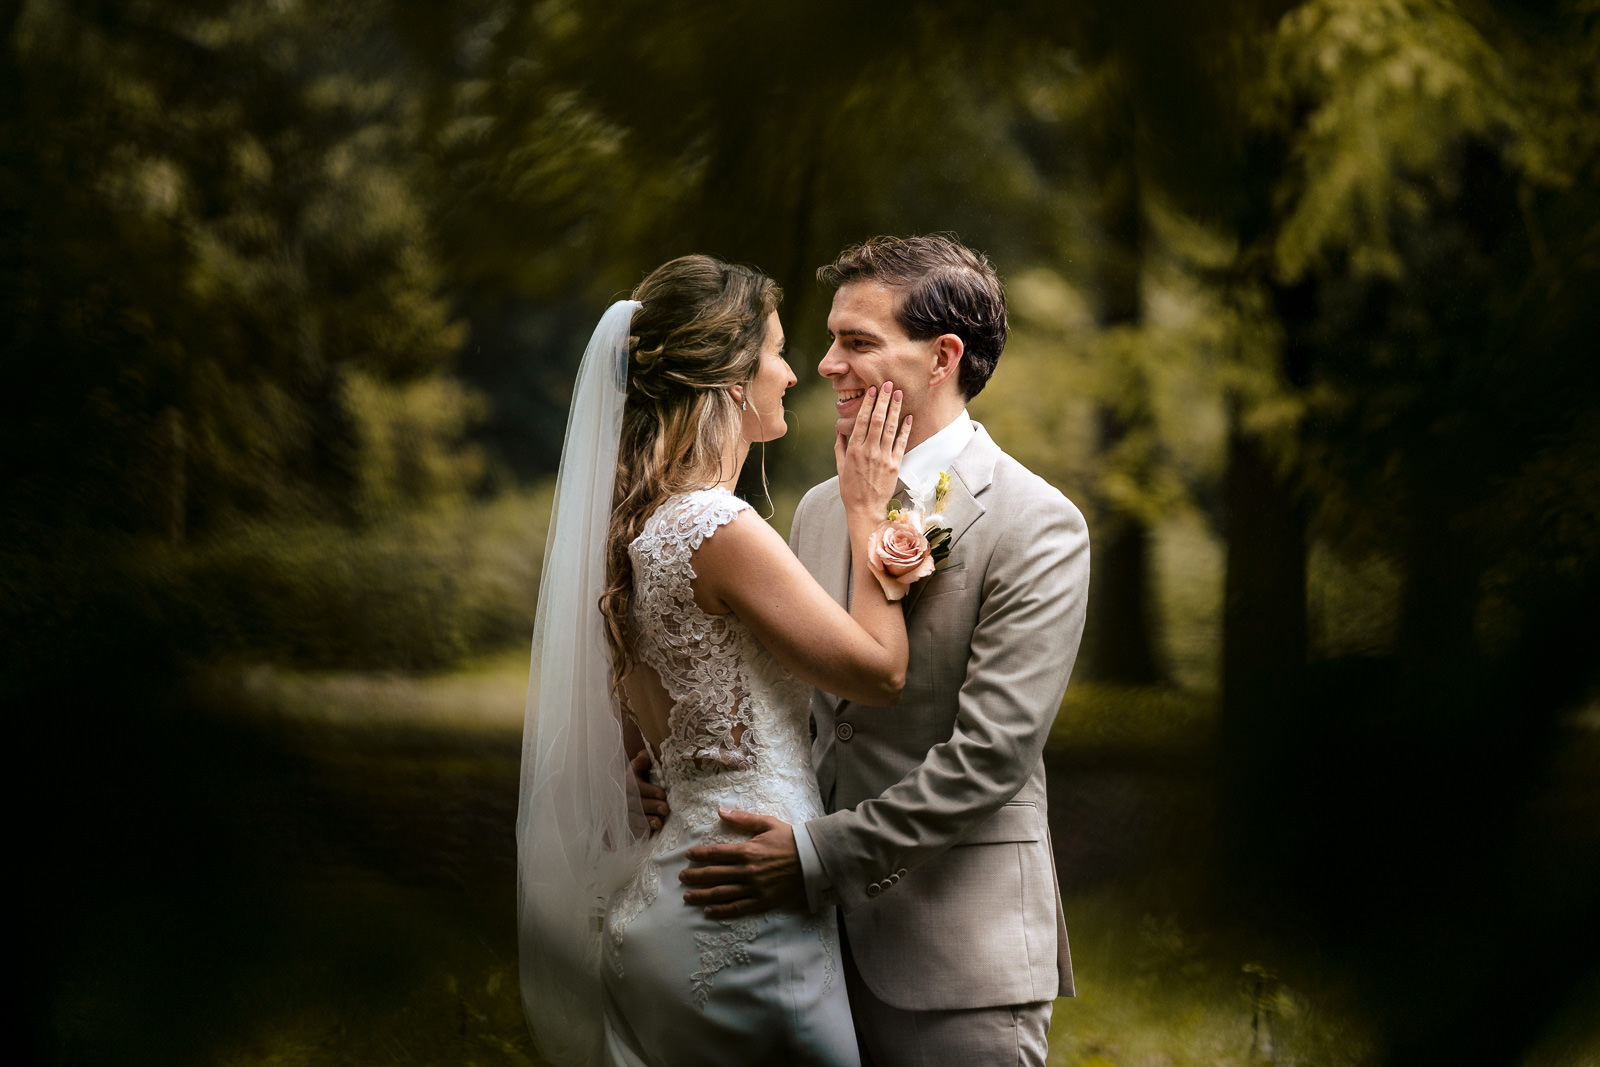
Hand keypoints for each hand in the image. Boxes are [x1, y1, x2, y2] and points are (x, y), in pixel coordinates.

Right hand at [630, 748, 668, 832]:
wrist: (627, 792)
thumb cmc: (640, 778)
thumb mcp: (640, 768)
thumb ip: (643, 762)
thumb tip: (645, 756)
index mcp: (628, 781)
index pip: (635, 785)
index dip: (648, 790)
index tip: (663, 795)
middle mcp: (622, 796)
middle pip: (635, 803)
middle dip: (650, 806)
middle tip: (666, 809)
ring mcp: (622, 811)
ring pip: (632, 817)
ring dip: (646, 820)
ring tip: (659, 823)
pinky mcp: (623, 824)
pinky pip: (630, 829)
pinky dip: (640, 831)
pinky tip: (649, 833)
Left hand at [679, 809, 805, 917]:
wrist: (812, 860)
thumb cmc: (789, 839)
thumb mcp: (767, 823)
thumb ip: (743, 819)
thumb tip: (721, 812)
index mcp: (747, 850)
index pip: (716, 853)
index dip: (700, 855)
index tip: (688, 856)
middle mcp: (747, 871)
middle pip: (714, 874)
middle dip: (695, 876)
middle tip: (682, 877)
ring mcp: (754, 887)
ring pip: (721, 893)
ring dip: (702, 895)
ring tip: (688, 896)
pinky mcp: (762, 900)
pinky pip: (737, 907)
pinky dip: (722, 910)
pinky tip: (709, 911)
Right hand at [836, 382, 911, 521]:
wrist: (865, 509)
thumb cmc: (850, 489)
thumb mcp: (840, 467)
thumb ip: (840, 447)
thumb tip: (839, 429)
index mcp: (854, 449)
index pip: (862, 420)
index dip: (869, 403)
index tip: (873, 390)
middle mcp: (869, 451)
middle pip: (878, 419)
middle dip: (884, 400)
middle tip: (889, 384)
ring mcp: (883, 457)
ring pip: (890, 428)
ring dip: (895, 409)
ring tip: (899, 394)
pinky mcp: (895, 465)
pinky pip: (901, 443)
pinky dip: (905, 429)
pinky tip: (909, 417)